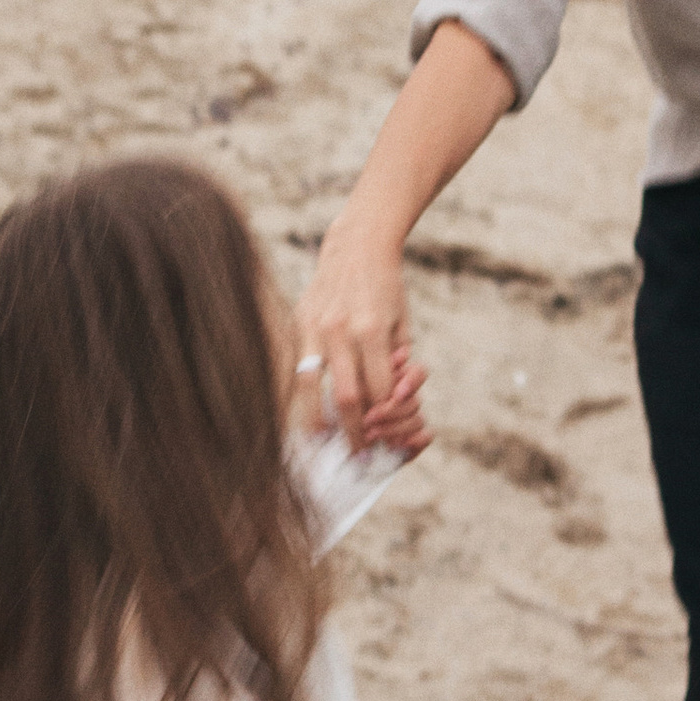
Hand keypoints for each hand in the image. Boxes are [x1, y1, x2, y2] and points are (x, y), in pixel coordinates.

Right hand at [297, 213, 427, 451]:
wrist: (357, 246)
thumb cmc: (387, 288)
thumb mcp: (403, 322)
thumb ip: (396, 361)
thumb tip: (393, 403)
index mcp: (373, 329)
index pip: (378, 390)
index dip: (383, 418)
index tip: (385, 437)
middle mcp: (341, 330)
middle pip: (346, 396)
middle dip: (353, 432)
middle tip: (358, 455)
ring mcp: (315, 327)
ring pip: (311, 387)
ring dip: (318, 421)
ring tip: (324, 443)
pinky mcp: (299, 323)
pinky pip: (296, 367)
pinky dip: (301, 394)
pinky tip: (305, 412)